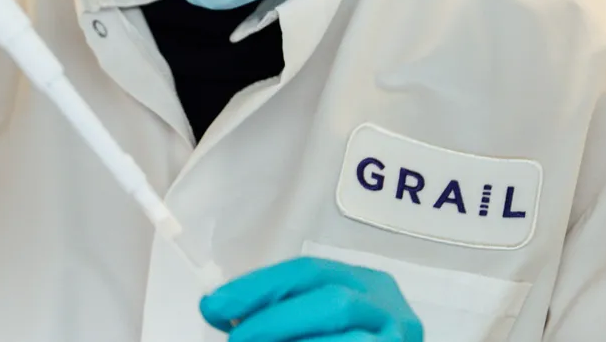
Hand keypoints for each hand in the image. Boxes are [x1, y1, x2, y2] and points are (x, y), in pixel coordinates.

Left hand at [200, 257, 423, 340]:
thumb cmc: (344, 338)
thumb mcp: (321, 320)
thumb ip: (285, 312)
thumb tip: (222, 312)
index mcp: (368, 286)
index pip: (311, 271)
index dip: (259, 286)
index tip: (214, 304)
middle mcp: (391, 311)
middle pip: (332, 301)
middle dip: (275, 319)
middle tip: (235, 338)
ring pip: (348, 340)